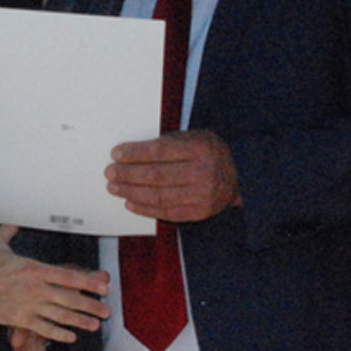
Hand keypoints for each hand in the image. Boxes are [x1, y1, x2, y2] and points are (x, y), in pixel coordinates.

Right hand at [0, 226, 109, 343]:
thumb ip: (8, 232)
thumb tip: (14, 221)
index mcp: (34, 269)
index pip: (69, 276)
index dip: (89, 283)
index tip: (103, 288)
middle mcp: (36, 289)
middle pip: (70, 299)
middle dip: (91, 306)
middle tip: (107, 311)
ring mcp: (29, 306)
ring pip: (61, 316)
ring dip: (80, 321)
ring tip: (95, 325)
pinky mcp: (20, 319)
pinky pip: (44, 328)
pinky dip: (59, 333)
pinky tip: (70, 336)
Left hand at [107, 129, 240, 222]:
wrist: (240, 176)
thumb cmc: (209, 154)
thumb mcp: (193, 138)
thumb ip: (167, 143)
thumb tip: (131, 153)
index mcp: (200, 149)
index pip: (160, 151)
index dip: (135, 153)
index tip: (116, 154)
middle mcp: (202, 172)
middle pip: (156, 175)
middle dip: (128, 174)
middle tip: (110, 173)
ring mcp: (202, 195)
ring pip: (158, 196)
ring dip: (131, 192)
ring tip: (115, 187)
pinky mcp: (199, 212)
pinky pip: (166, 212)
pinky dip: (145, 208)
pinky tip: (130, 202)